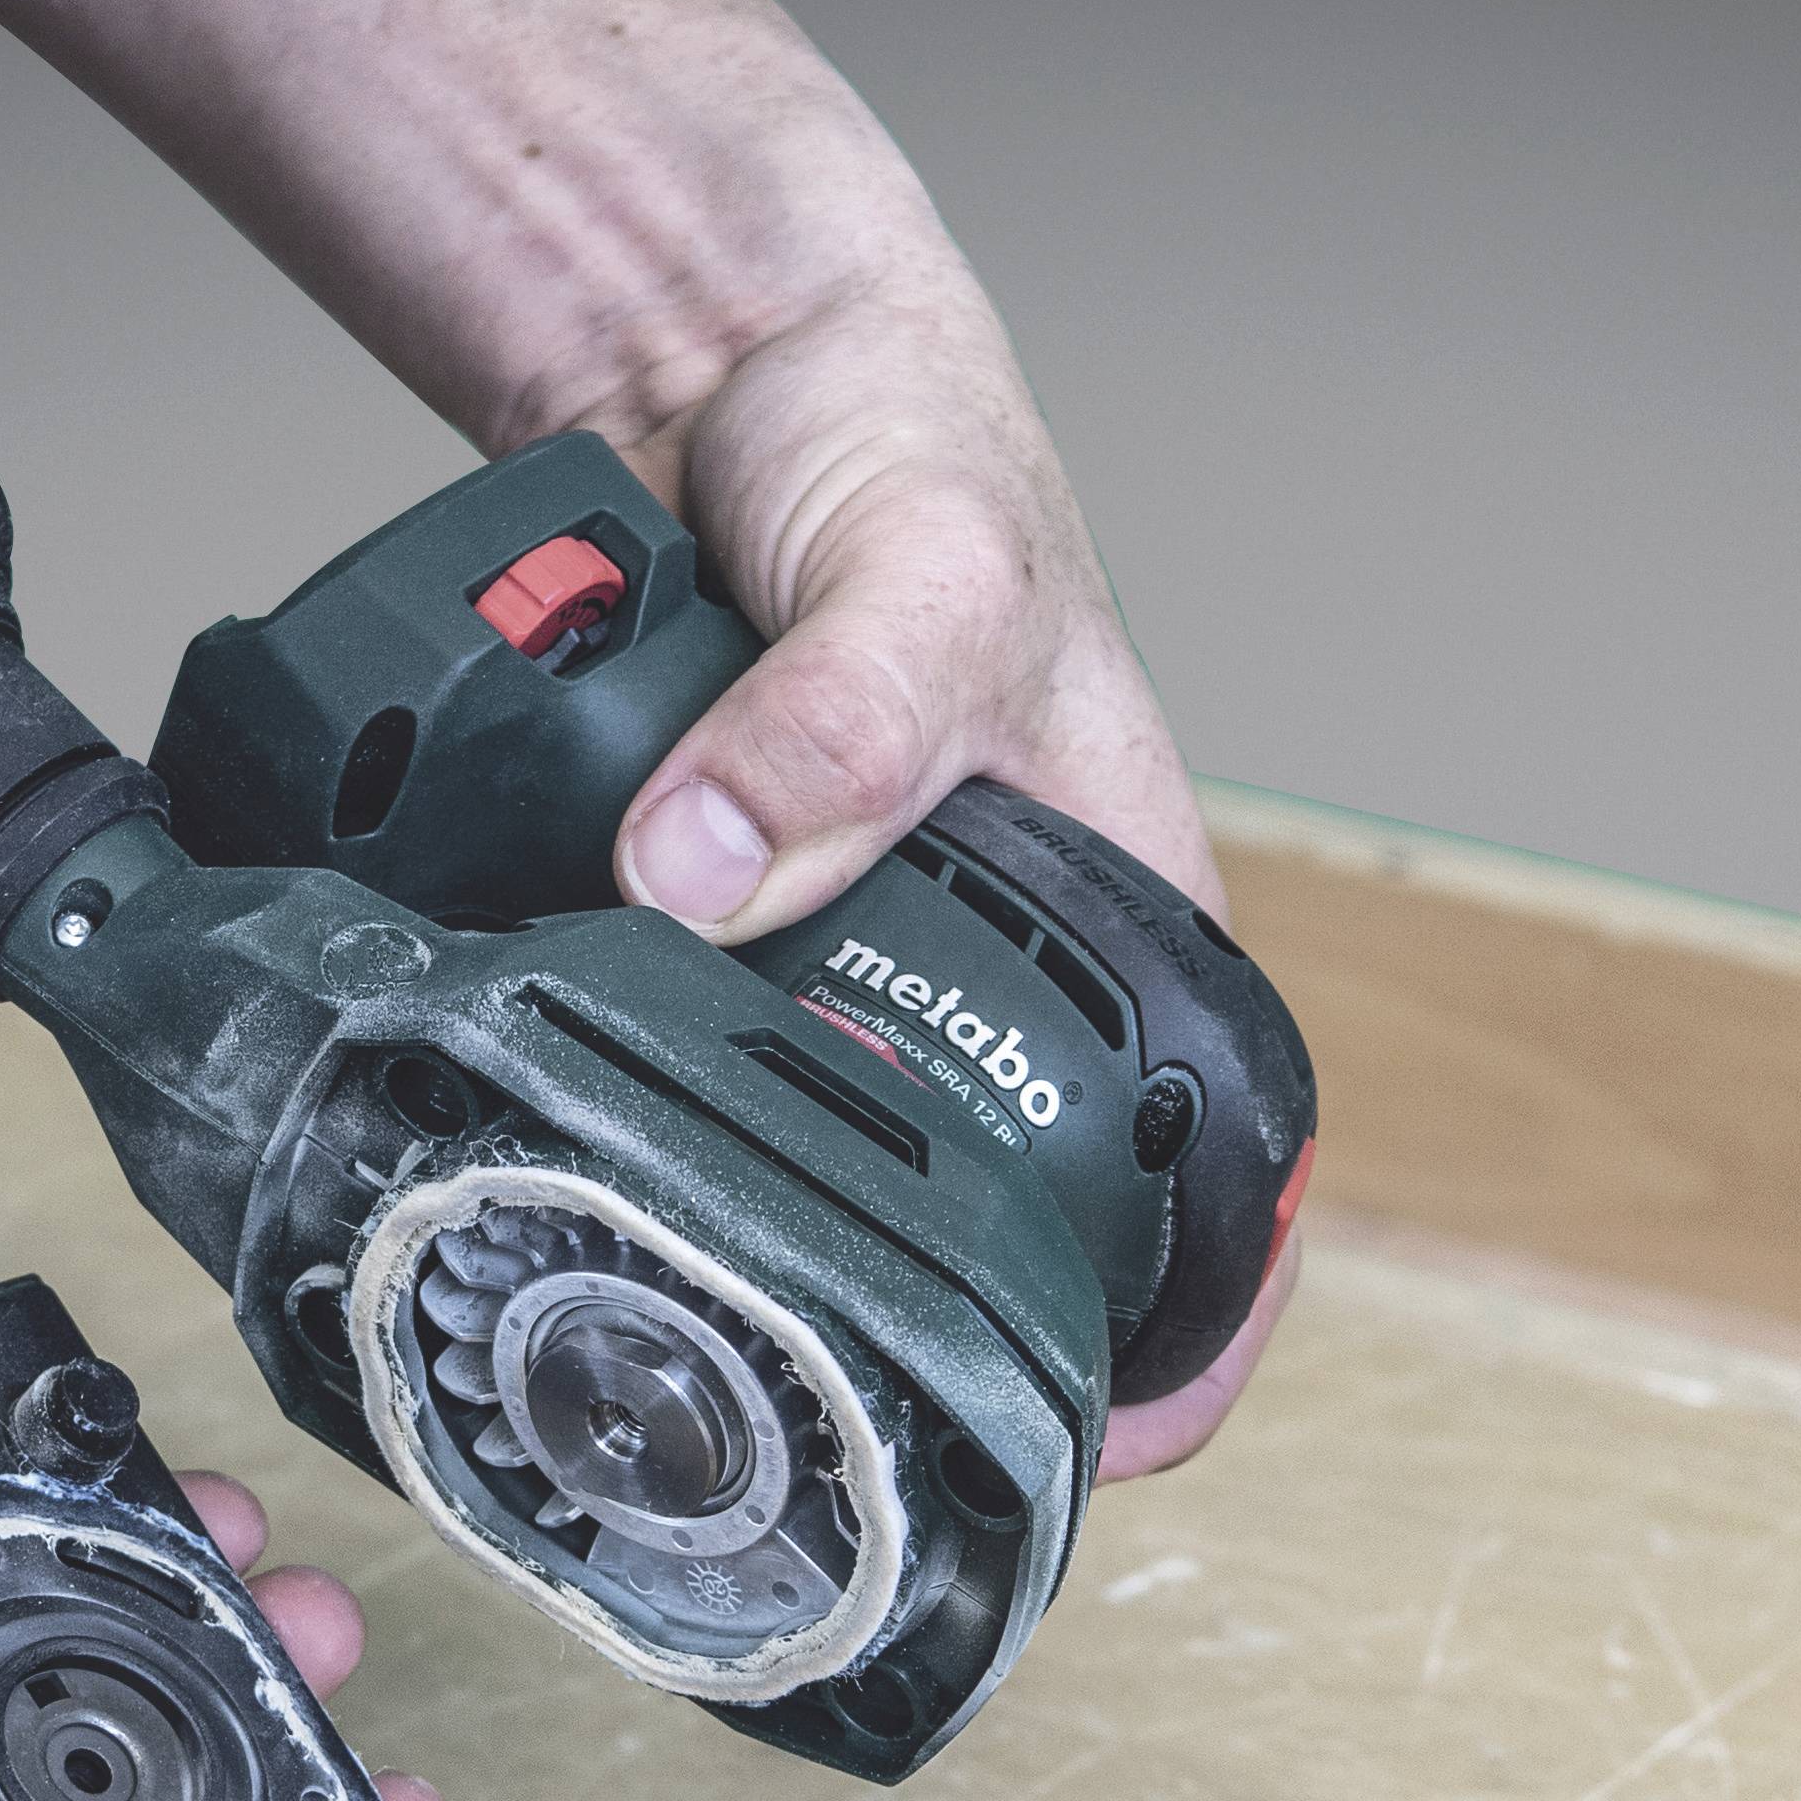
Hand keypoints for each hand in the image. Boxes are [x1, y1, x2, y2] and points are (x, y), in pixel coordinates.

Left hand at [0, 0, 1301, 1467]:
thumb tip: (707, 874)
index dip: (1194, 1336)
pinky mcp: (720, 933)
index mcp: (1122, 905)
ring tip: (694, 1325)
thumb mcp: (919, 574)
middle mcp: (997, 957)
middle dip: (951, 1329)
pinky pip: (686, 1060)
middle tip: (850, 1428)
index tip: (1113, 1451)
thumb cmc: (901, 438)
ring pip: (831, 1154)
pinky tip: (572, 1159)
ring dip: (769, 1229)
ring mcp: (854, 955)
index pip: (1227, 1174)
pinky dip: (632, 1105)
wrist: (715, 349)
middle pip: (1014, 1209)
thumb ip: (836, 722)